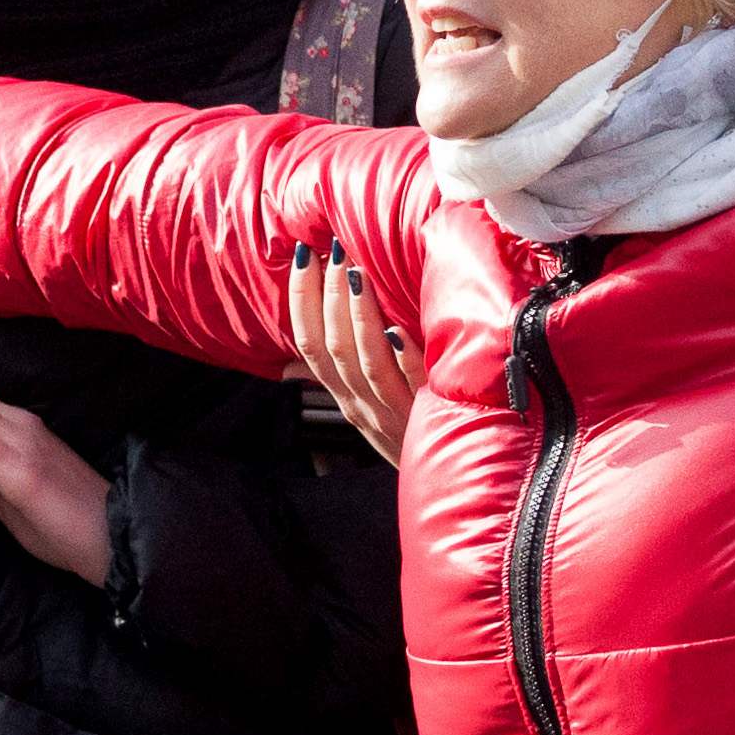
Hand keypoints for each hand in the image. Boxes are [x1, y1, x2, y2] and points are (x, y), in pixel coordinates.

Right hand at [290, 241, 413, 466]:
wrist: (444, 482)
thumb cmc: (403, 434)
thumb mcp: (362, 409)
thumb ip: (333, 380)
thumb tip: (290, 365)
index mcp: (344, 397)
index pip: (309, 346)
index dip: (301, 301)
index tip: (302, 256)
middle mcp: (362, 406)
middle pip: (334, 350)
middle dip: (328, 297)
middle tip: (332, 251)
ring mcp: (395, 413)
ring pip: (367, 363)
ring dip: (359, 317)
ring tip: (357, 273)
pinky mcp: (430, 417)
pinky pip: (415, 386)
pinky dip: (405, 359)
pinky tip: (400, 330)